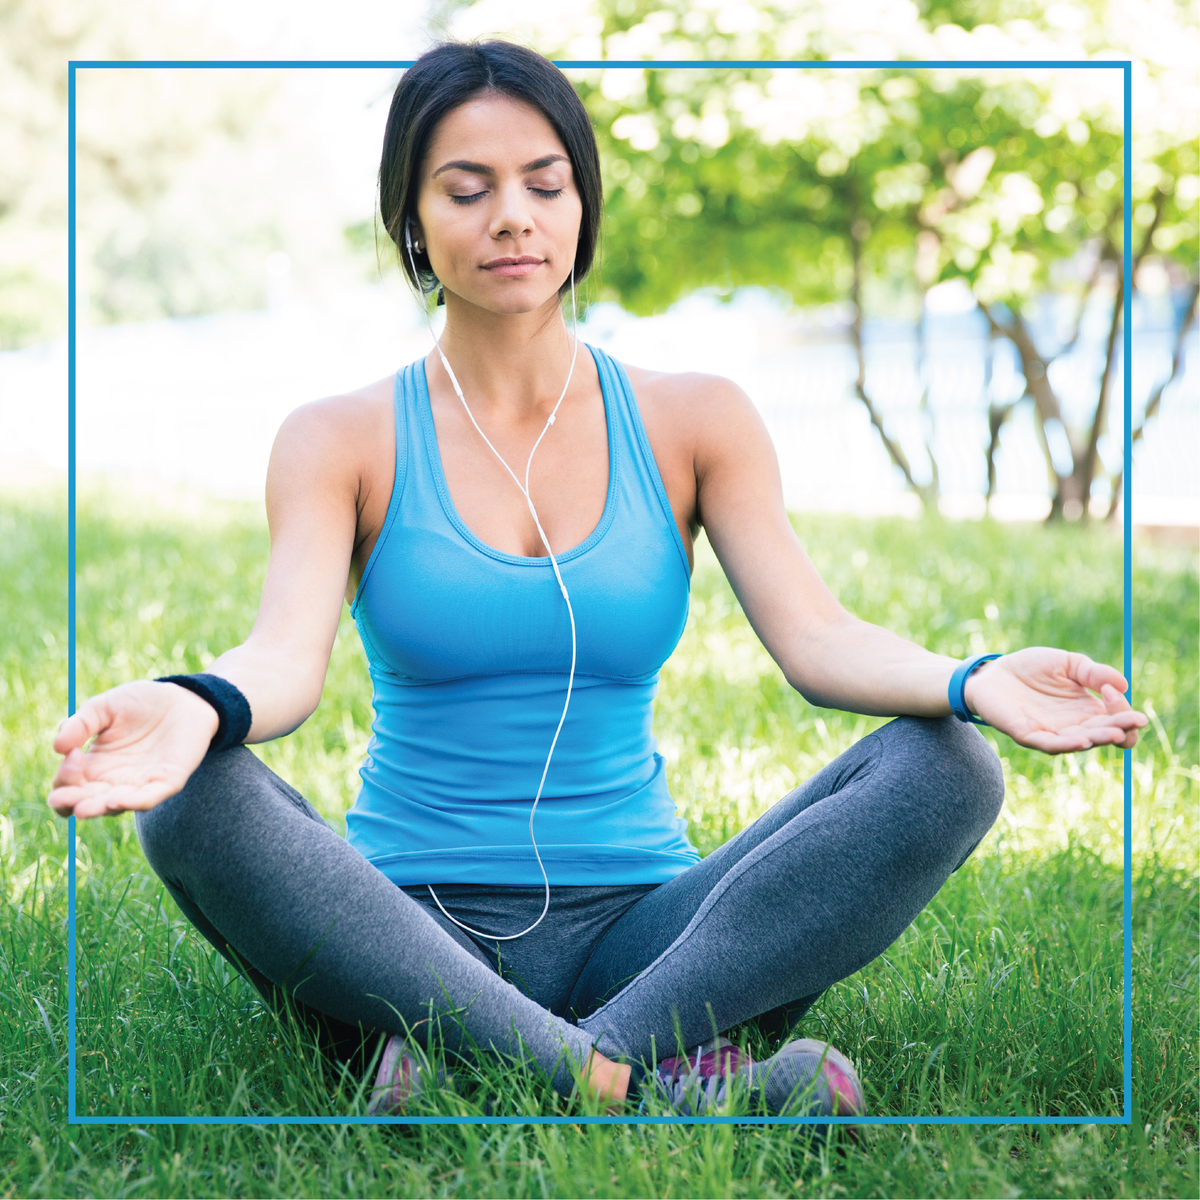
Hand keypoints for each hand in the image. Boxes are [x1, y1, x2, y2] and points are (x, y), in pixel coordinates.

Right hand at [48, 682, 219, 819]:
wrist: (183, 697)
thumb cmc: (140, 703)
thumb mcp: (104, 707)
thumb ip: (80, 724)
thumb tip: (57, 747)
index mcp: (94, 767)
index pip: (69, 788)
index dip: (63, 778)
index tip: (71, 754)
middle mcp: (114, 782)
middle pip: (86, 804)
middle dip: (73, 804)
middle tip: (63, 798)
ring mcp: (141, 785)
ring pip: (116, 807)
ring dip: (100, 808)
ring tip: (86, 807)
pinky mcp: (168, 782)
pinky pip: (150, 799)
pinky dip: (134, 802)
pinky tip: (117, 799)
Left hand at [963, 648, 1147, 753]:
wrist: (993, 671)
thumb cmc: (1030, 668)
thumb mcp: (1067, 663)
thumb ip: (1093, 672)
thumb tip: (1124, 684)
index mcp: (1087, 710)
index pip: (1115, 720)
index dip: (1122, 710)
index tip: (1113, 691)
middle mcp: (1073, 726)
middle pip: (1103, 735)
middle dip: (1120, 728)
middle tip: (1133, 721)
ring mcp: (1050, 732)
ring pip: (1079, 742)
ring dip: (1098, 739)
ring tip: (1114, 733)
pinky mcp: (1027, 734)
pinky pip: (1049, 745)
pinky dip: (1066, 744)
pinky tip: (1082, 741)